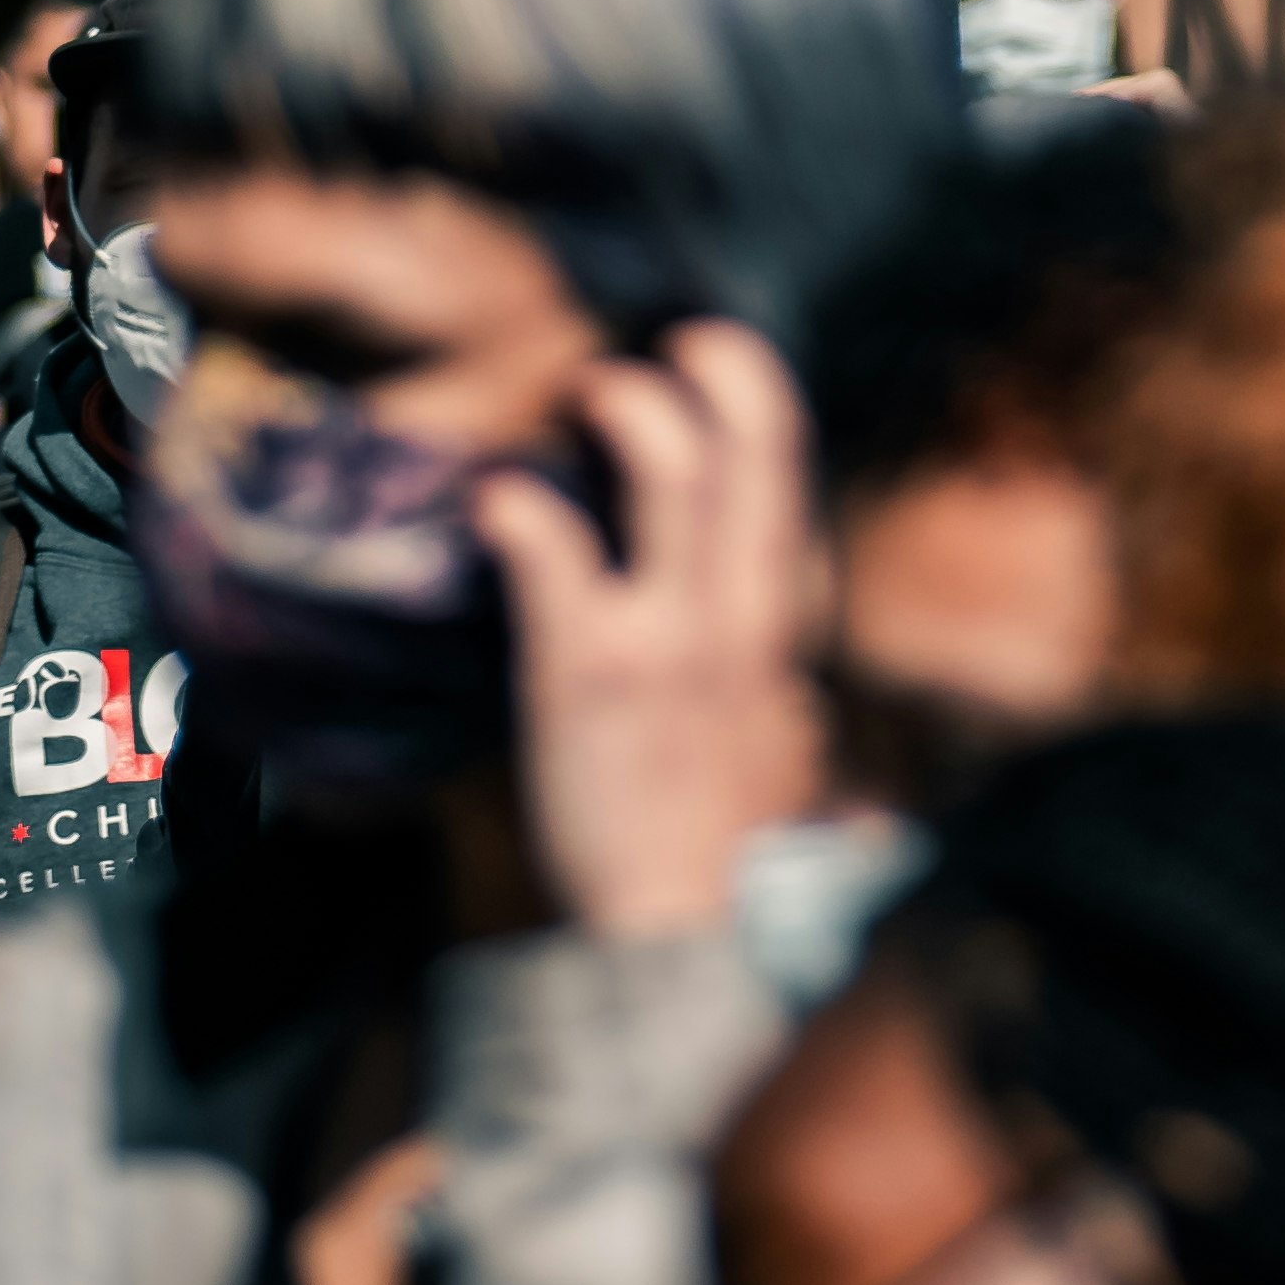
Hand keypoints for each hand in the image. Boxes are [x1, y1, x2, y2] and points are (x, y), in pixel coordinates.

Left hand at [475, 323, 824, 939]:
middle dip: (711, 362)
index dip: (752, 392)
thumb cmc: (721, 845)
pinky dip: (517, 506)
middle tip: (664, 344)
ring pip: (669, 464)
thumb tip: (746, 604)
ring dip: (623, 403)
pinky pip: (553, 545)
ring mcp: (668, 633)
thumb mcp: (779, 731)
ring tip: (580, 392)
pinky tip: (493, 500)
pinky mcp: (589, 667)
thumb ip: (764, 655)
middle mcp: (740, 612)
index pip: (791, 468)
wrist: (682, 940)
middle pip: (750, 437)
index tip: (711, 363)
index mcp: (784, 622)